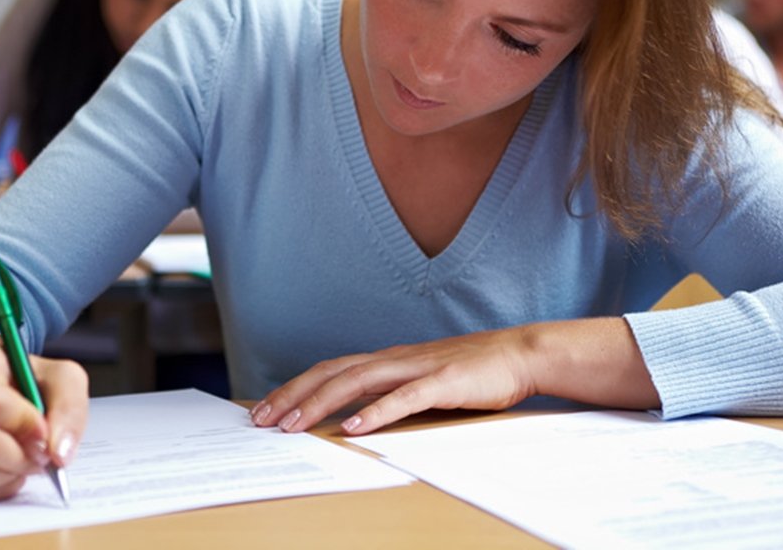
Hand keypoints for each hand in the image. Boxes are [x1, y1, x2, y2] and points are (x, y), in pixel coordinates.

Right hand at [0, 328, 88, 501]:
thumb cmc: (25, 380)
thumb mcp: (60, 377)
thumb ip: (68, 407)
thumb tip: (58, 452)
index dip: (22, 425)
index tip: (44, 432)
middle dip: (20, 455)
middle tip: (40, 452)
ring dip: (8, 474)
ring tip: (23, 457)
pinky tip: (5, 467)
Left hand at [251, 328, 540, 436]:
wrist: (520, 354)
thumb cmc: (473, 371)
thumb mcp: (423, 380)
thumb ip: (392, 392)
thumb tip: (356, 414)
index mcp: (389, 359)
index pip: (331, 370)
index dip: (296, 387)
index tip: (266, 409)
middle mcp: (396, 358)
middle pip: (333, 373)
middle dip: (293, 395)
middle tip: (262, 419)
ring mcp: (418, 367)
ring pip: (358, 382)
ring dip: (321, 403)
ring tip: (293, 424)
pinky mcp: (443, 382)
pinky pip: (403, 398)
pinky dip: (375, 412)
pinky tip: (354, 428)